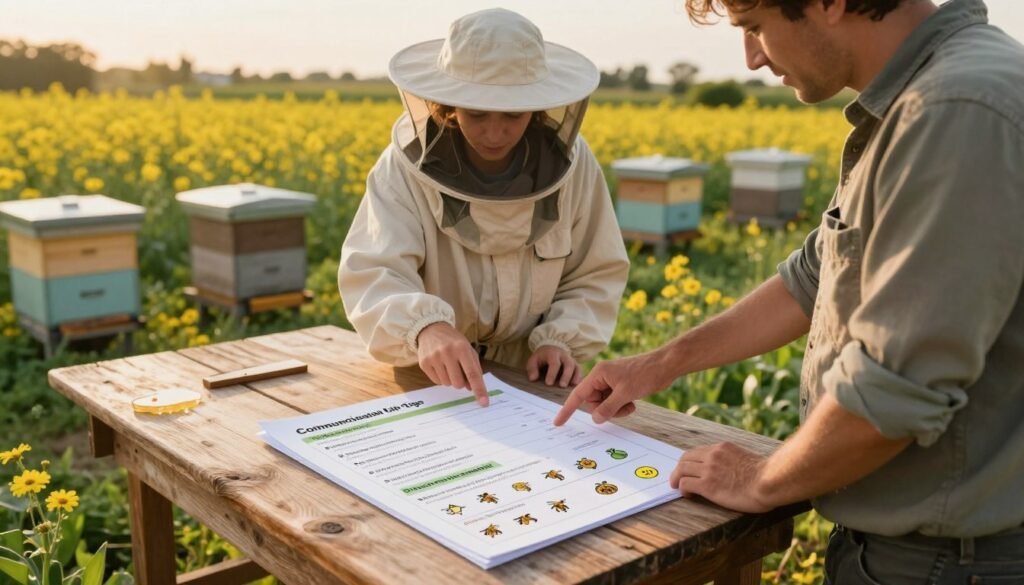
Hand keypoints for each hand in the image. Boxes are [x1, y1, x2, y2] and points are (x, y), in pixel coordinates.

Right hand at [416, 322, 488, 405]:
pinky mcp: (424, 363)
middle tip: (458, 371)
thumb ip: (473, 368)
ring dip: (450, 379)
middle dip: (461, 382)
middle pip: (458, 383)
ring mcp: (434, 358)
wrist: (431, 329)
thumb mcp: (468, 349)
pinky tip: (440, 366)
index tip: (484, 403)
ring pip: (447, 384)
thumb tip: (471, 388)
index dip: (479, 389)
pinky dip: (441, 378)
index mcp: (462, 348)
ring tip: (448, 365)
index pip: (472, 374)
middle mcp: (447, 352)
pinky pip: (437, 382)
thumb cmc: (453, 341)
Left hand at [526, 346, 581, 387]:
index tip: (548, 383)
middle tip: (562, 386)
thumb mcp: (533, 360)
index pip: (554, 363)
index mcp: (553, 354)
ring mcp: (571, 360)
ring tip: (572, 387)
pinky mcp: (576, 365)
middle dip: (566, 375)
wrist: (552, 348)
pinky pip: (580, 371)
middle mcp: (564, 356)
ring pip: (576, 367)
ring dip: (575, 377)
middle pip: (568, 364)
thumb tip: (533, 379)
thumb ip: (532, 369)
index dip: (552, 373)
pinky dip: (579, 379)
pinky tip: (576, 387)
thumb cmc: (542, 357)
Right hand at [552, 349, 673, 425]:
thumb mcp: (625, 394)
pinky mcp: (622, 386)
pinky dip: (622, 406)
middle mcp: (603, 377)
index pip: (578, 394)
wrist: (665, 365)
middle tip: (621, 407)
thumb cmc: (645, 374)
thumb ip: (608, 408)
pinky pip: (614, 402)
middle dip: (605, 409)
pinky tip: (633, 402)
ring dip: (616, 409)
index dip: (567, 409)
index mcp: (598, 374)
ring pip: (605, 404)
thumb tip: (595, 419)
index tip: (558, 423)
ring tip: (630, 404)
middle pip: (593, 402)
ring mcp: (612, 382)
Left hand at [669, 442, 772, 512]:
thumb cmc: (766, 475)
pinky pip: (685, 484)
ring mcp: (709, 469)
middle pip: (685, 459)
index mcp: (722, 448)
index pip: (697, 451)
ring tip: (677, 487)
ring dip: (676, 479)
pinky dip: (682, 489)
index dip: (690, 461)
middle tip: (677, 479)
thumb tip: (733, 469)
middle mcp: (713, 455)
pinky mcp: (707, 485)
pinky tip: (688, 495)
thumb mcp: (747, 458)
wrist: (769, 481)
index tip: (689, 470)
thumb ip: (734, 460)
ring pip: (681, 470)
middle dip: (679, 469)